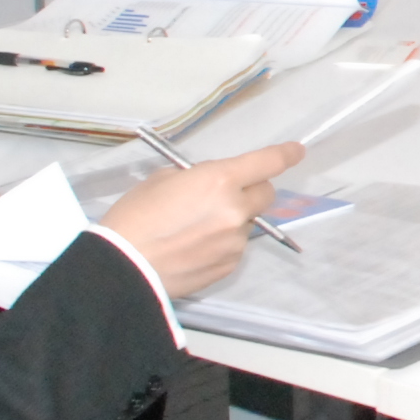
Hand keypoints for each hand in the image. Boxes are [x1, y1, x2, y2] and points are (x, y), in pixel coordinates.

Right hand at [100, 142, 304, 299]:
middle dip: (251, 191)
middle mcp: (236, 209)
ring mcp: (235, 241)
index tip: (296, 151)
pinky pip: (234, 247)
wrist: (123, 268)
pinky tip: (192, 249)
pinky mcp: (229, 265)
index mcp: (219, 180)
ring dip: (231, 220)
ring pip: (247, 223)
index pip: (267, 163)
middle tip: (224, 195)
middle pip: (265, 195)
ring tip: (193, 230)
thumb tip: (208, 186)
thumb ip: (195, 178)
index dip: (284, 155)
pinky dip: (220, 244)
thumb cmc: (135, 218)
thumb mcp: (161, 181)